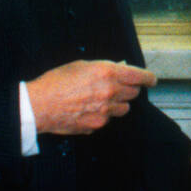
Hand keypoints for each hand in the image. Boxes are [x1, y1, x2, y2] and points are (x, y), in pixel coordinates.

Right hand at [27, 60, 155, 135]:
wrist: (39, 104)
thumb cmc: (57, 81)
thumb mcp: (82, 65)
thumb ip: (104, 68)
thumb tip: (120, 68)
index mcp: (108, 73)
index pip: (140, 77)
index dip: (149, 78)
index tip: (151, 80)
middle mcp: (110, 93)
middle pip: (134, 93)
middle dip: (129, 89)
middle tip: (119, 86)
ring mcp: (105, 112)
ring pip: (124, 109)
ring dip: (118, 103)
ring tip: (100, 99)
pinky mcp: (97, 125)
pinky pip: (108, 120)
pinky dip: (103, 115)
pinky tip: (88, 109)